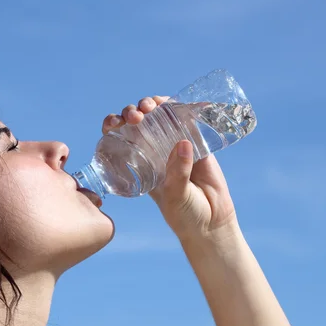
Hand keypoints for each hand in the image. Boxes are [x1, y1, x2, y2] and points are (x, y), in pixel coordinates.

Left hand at [102, 96, 237, 241]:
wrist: (211, 223)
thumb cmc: (185, 215)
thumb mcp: (175, 197)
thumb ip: (178, 174)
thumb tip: (183, 144)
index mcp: (139, 162)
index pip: (119, 137)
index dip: (113, 124)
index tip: (114, 122)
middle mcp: (154, 150)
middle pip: (139, 121)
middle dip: (133, 111)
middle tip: (137, 116)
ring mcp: (175, 144)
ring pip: (162, 115)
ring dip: (156, 104)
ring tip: (155, 105)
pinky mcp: (197, 143)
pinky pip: (189, 120)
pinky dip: (187, 107)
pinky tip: (186, 102)